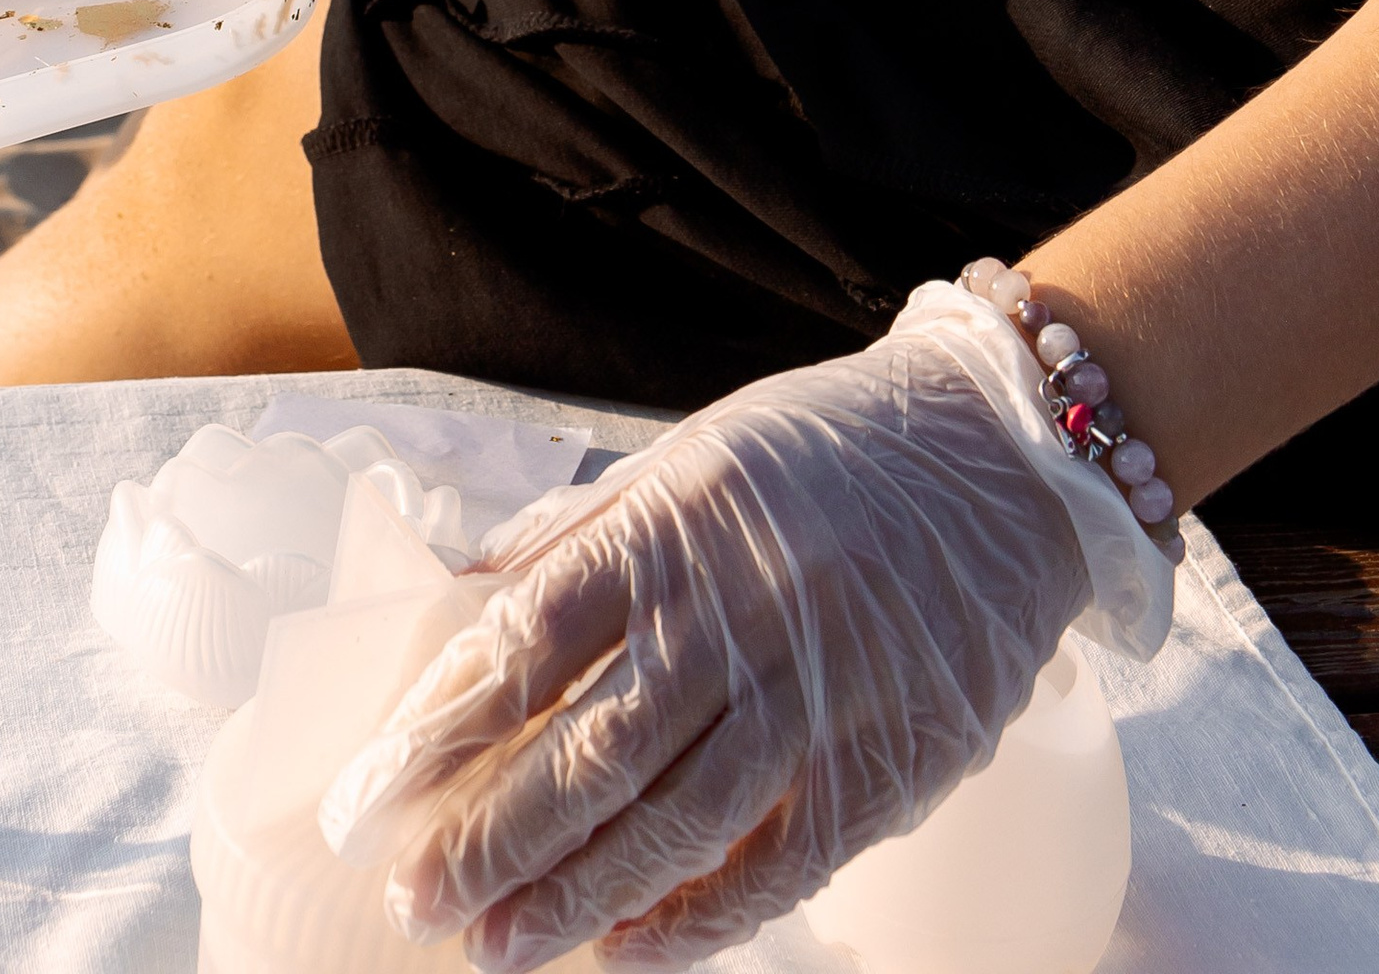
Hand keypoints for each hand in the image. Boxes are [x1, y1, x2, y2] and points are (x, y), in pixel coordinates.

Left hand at [322, 283, 1171, 971]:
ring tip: (495, 946)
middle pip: (590, 749)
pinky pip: (776, 865)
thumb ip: (580, 534)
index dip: (442, 724)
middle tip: (414, 899)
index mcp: (676, 521)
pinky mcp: (888, 764)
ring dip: (572, 898)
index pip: (530, 636)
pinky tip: (629, 951)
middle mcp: (740, 610)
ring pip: (673, 823)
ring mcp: (818, 694)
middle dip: (489, 837)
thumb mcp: (692, 455)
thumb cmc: (829, 454)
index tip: (371, 793)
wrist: (1007, 457)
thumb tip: (458, 596)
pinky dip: (697, 919)